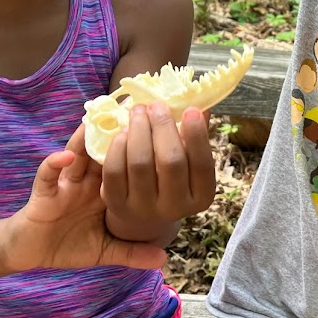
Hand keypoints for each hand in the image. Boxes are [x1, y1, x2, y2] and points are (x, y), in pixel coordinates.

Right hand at [0, 128, 167, 273]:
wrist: (32, 253)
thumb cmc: (69, 246)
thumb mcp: (105, 250)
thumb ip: (132, 253)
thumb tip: (164, 259)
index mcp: (104, 191)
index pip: (125, 166)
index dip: (140, 151)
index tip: (157, 134)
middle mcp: (87, 182)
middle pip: (104, 154)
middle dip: (117, 133)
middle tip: (135, 111)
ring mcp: (65, 184)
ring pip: (77, 156)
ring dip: (86, 139)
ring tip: (100, 121)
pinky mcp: (44, 193)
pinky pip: (47, 175)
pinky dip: (54, 164)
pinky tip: (64, 157)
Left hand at [100, 103, 215, 242]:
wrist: (143, 212)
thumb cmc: (170, 178)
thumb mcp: (188, 163)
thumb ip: (194, 137)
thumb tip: (200, 104)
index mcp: (200, 196)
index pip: (202, 165)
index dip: (197, 136)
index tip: (190, 110)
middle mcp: (174, 208)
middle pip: (170, 161)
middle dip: (162, 126)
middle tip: (156, 105)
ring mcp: (144, 208)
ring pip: (140, 163)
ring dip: (139, 130)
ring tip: (138, 112)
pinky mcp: (117, 205)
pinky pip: (115, 171)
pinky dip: (118, 146)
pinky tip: (123, 132)